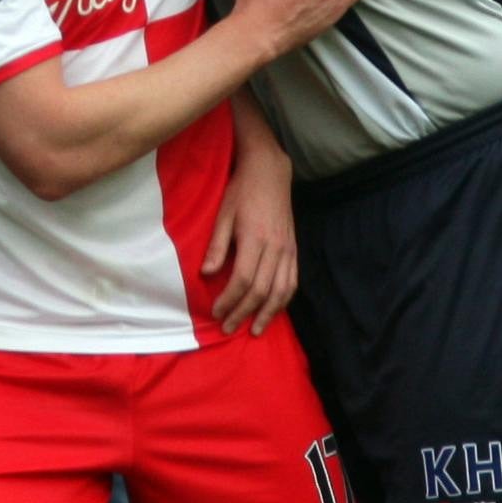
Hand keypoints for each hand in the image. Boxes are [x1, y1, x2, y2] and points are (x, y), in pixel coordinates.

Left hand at [204, 137, 296, 336]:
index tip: (216, 312)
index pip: (243, 280)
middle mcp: (275, 247)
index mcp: (255, 239)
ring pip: (281, 291)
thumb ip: (216, 246)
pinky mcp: (294, 250)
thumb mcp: (222, 215)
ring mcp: (288, 250)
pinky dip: (283, 300)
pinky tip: (273, 311)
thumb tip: (207, 274)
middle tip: (229, 328)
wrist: (269, 173)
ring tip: (255, 330)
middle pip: (261, 290)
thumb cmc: (241, 192)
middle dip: (244, 313)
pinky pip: (293, 281)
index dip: (229, 300)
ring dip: (268, 314)